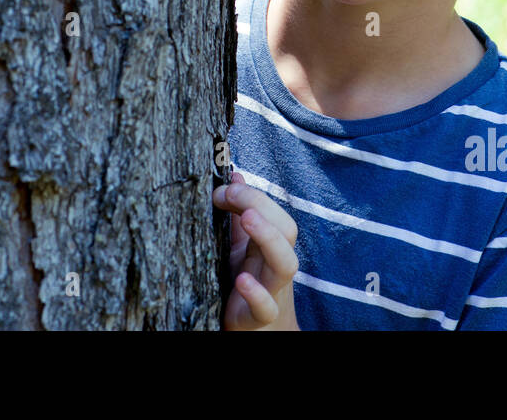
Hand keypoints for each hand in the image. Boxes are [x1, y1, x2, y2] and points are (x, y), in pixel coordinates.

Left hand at [212, 172, 299, 329]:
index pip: (274, 212)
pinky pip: (266, 307)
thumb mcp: (239, 247)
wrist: (256, 330)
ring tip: (247, 218)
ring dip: (268, 238)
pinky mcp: (258, 318)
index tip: (221, 190)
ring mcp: (271, 291)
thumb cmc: (246, 284)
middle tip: (230, 194)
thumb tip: (235, 176)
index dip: (251, 195)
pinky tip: (242, 279)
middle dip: (262, 205)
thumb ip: (237, 215)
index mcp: (270, 245)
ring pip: (285, 265)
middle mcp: (275, 264)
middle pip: (285, 231)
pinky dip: (257, 293)